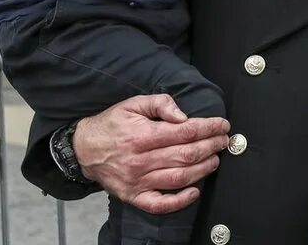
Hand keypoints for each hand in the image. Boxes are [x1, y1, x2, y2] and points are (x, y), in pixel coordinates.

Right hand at [73, 94, 229, 214]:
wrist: (83, 150)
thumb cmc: (112, 124)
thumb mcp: (133, 104)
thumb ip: (160, 104)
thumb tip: (183, 116)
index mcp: (142, 136)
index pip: (185, 132)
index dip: (208, 128)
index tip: (222, 125)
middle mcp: (141, 161)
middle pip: (186, 155)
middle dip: (211, 146)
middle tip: (224, 140)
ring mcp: (137, 182)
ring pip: (179, 178)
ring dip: (203, 169)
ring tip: (215, 159)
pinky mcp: (133, 196)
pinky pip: (159, 204)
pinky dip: (180, 201)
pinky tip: (196, 191)